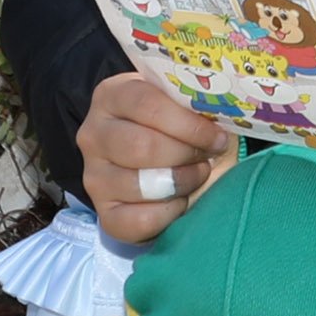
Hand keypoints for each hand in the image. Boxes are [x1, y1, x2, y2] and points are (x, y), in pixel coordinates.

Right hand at [78, 74, 236, 243]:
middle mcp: (94, 134)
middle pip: (141, 146)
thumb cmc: (189, 131)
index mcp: (113, 95)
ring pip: (138, 184)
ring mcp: (94, 176)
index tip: (217, 136)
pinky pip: (137, 220)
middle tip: (207, 156)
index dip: (188, 124)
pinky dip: (169, 213)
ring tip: (196, 175)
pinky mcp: (104, 213)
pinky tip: (180, 200)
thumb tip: (221, 108)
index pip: (145, 104)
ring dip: (182, 182)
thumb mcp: (193, 108)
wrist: (182, 169)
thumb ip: (199, 102)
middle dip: (186, 154)